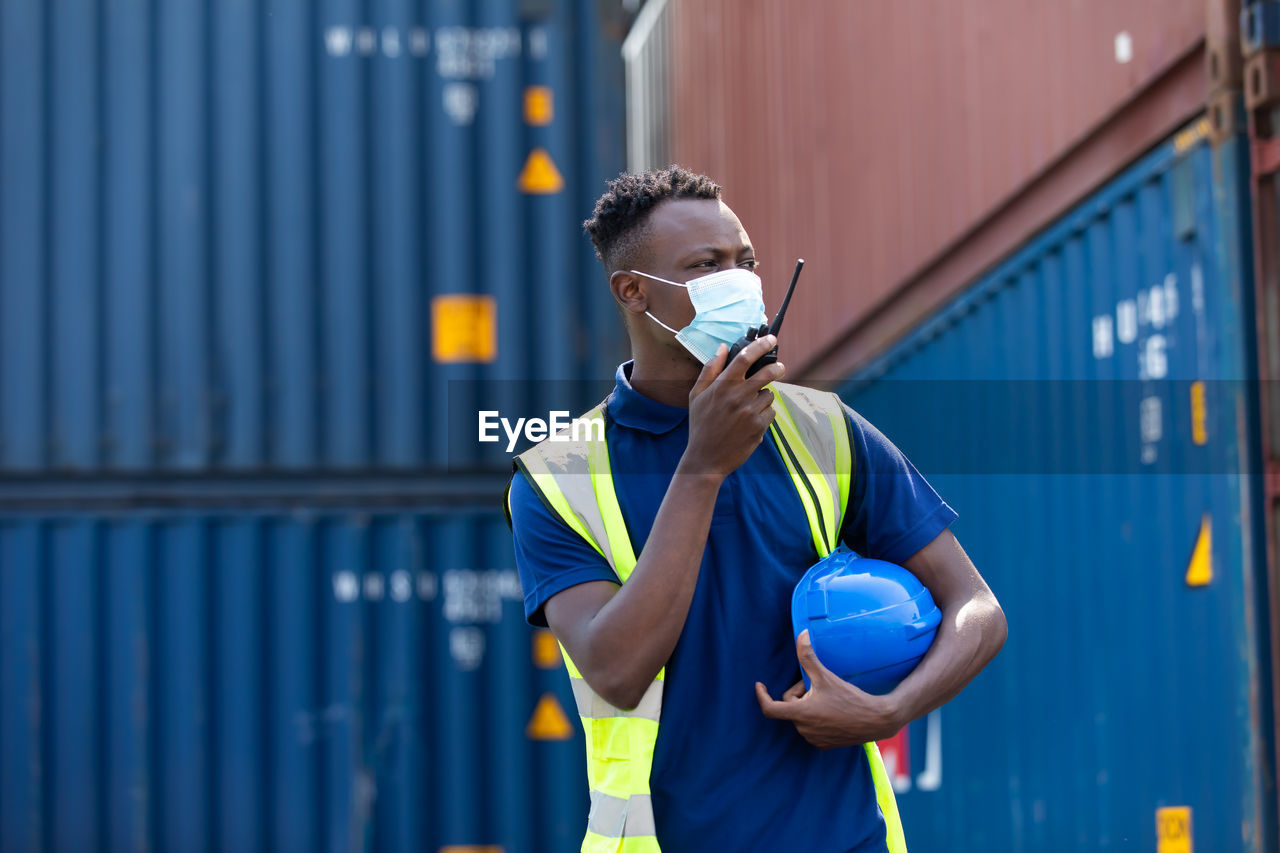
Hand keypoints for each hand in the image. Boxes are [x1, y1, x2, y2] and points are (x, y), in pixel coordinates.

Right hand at [681, 335, 784, 477]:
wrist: (706, 459)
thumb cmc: (700, 425)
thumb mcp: (696, 395)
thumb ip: (710, 370)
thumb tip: (722, 347)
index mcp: (722, 386)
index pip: (745, 357)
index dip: (761, 345)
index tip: (771, 339)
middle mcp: (737, 397)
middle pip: (767, 373)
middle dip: (776, 367)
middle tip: (779, 367)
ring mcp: (750, 413)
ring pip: (769, 394)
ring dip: (763, 397)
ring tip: (749, 407)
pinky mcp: (759, 427)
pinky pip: (770, 412)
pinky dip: (764, 414)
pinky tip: (751, 421)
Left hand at [754, 630, 903, 748]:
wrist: (875, 720)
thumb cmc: (850, 698)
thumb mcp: (826, 676)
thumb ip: (808, 656)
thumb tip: (801, 634)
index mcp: (800, 714)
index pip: (770, 709)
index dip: (762, 696)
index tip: (760, 686)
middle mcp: (803, 729)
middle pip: (790, 706)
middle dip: (800, 694)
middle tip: (818, 686)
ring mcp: (813, 739)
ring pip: (801, 716)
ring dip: (808, 706)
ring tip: (828, 700)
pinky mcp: (823, 745)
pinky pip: (811, 727)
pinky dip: (816, 718)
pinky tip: (833, 712)